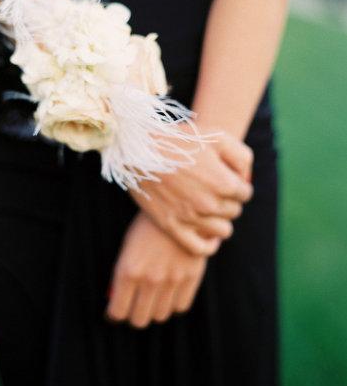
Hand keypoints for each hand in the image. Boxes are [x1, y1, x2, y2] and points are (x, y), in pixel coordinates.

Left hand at [105, 211, 209, 328]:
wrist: (178, 205)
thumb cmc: (148, 225)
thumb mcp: (129, 246)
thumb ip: (125, 273)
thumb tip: (117, 299)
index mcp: (128, 270)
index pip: (118, 312)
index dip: (115, 314)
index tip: (115, 312)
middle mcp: (149, 279)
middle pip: (140, 319)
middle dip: (134, 314)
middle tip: (135, 306)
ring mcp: (172, 280)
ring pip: (160, 315)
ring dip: (155, 309)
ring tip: (153, 297)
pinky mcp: (191, 277)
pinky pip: (181, 307)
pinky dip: (174, 304)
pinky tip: (170, 292)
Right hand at [129, 122, 253, 255]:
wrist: (139, 149)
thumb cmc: (178, 140)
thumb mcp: (217, 136)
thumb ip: (242, 157)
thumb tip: (246, 178)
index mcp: (224, 183)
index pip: (246, 193)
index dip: (236, 183)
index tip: (223, 176)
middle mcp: (210, 204)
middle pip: (234, 211)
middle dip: (228, 200)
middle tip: (211, 187)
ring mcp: (191, 218)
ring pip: (223, 230)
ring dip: (219, 219)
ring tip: (206, 206)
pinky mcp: (173, 227)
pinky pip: (201, 248)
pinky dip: (209, 243)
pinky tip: (205, 232)